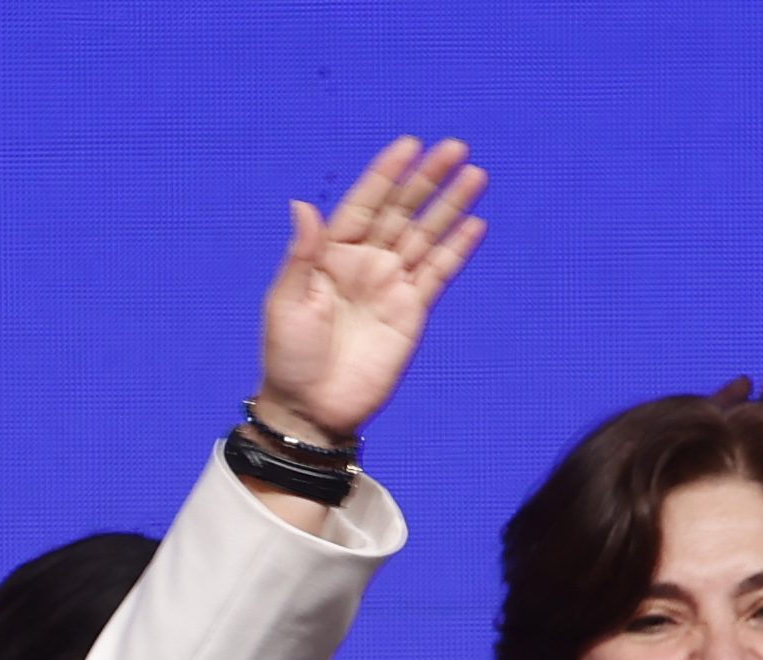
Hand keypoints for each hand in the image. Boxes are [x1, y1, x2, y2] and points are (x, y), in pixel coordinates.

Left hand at [254, 136, 487, 444]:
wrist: (311, 410)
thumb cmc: (289, 358)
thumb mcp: (287, 303)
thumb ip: (302, 255)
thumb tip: (303, 205)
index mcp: (330, 255)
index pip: (364, 204)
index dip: (386, 175)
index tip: (409, 147)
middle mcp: (364, 263)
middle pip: (401, 211)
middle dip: (427, 180)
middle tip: (455, 148)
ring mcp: (390, 285)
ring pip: (426, 236)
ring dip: (450, 206)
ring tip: (475, 174)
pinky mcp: (411, 312)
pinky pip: (438, 273)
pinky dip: (456, 250)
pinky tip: (475, 224)